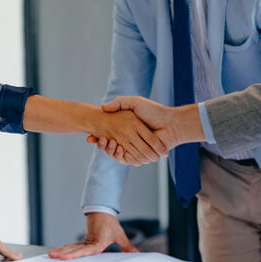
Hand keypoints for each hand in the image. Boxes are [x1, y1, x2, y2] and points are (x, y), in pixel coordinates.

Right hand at [47, 213, 138, 259]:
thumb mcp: (120, 235)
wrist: (102, 212)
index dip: (76, 254)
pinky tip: (56, 254)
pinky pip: (72, 247)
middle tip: (53, 257)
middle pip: (74, 249)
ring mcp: (84, 241)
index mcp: (97, 242)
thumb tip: (138, 253)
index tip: (66, 257)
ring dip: (61, 251)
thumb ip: (127, 246)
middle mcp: (88, 242)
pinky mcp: (82, 241)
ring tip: (50, 255)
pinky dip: (64, 250)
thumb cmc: (111, 224)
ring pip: (70, 247)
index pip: (86, 250)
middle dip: (63, 253)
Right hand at [88, 97, 204, 160]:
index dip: (97, 137)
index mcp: (127, 129)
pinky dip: (117, 155)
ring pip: (115, 153)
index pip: (108, 134)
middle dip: (100, 143)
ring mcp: (134, 148)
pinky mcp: (140, 156)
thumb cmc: (154, 111)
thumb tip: (103, 107)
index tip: (89, 136)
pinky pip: (125, 159)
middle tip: (91, 139)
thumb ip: (119, 103)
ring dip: (107, 149)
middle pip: (109, 146)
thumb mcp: (135, 102)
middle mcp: (130, 140)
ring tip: (103, 141)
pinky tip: (114, 147)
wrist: (171, 124)